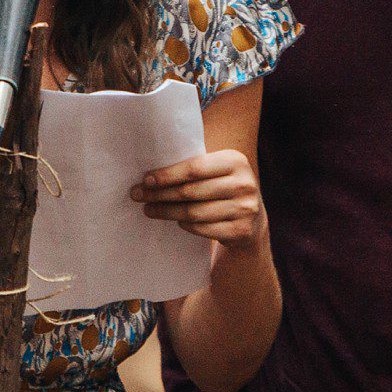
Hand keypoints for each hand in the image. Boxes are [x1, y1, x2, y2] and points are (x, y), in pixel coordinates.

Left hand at [132, 151, 266, 249]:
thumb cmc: (224, 189)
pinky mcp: (241, 231)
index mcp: (235, 161)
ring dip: (166, 212)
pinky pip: (202, 228)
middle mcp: (244, 183)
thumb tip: (150, 175)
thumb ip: (195, 168)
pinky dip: (185, 225)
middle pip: (190, 191)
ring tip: (149, 210)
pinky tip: (176, 221)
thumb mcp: (217, 171)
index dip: (167, 175)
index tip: (145, 180)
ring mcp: (245, 209)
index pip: (194, 168)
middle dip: (160, 194)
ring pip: (193, 212)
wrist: (253, 220)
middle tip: (138, 196)